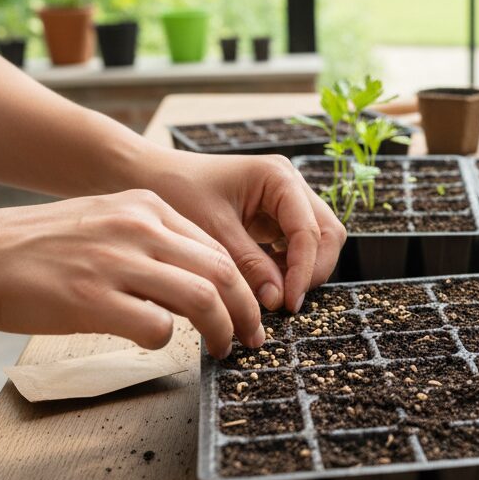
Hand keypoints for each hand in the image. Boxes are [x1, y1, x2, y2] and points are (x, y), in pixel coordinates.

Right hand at [0, 190, 264, 355]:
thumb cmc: (43, 246)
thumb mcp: (108, 222)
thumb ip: (155, 243)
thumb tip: (200, 282)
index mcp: (146, 206)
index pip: (216, 246)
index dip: (241, 283)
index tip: (248, 307)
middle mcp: (138, 227)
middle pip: (221, 271)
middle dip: (246, 309)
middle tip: (251, 336)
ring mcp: (115, 261)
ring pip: (202, 297)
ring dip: (222, 329)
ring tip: (223, 347)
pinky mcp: (90, 298)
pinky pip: (156, 326)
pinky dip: (166, 340)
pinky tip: (155, 342)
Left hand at [139, 151, 345, 314]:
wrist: (150, 176)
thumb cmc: (177, 191)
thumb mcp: (212, 231)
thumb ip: (249, 265)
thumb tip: (278, 300)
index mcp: (279, 177)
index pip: (310, 230)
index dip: (304, 270)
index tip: (288, 303)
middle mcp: (291, 184)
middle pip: (327, 233)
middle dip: (312, 270)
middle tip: (287, 302)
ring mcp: (287, 199)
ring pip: (318, 241)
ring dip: (303, 270)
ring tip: (274, 294)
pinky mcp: (276, 215)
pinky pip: (297, 245)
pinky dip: (289, 267)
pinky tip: (266, 283)